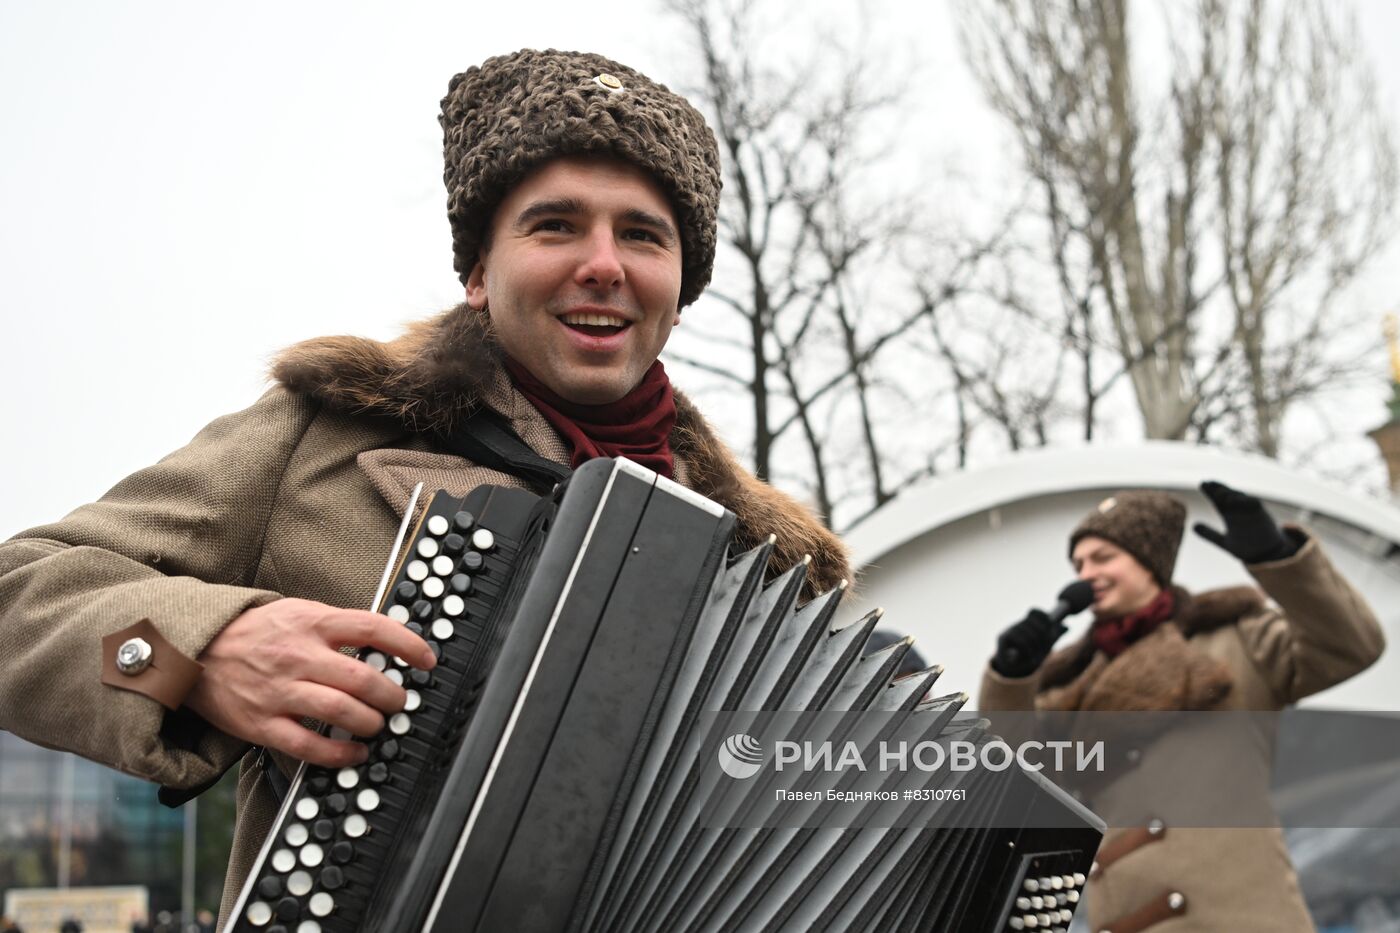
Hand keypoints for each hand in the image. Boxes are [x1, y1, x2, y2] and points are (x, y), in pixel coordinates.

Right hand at [185, 598, 435, 767]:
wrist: (194, 651)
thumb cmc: (254, 632)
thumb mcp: (297, 612)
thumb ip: (336, 626)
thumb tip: (384, 643)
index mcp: (311, 622)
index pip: (372, 628)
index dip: (408, 644)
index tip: (428, 660)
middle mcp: (298, 656)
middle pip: (362, 678)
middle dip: (392, 695)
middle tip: (400, 702)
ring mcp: (279, 691)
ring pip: (341, 712)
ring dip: (370, 723)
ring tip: (379, 724)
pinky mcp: (263, 723)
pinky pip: (308, 745)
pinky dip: (339, 754)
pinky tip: (355, 753)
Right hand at [992, 609, 1066, 677]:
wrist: (1013, 671)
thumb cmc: (1029, 657)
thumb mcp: (1044, 647)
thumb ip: (1054, 636)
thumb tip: (1067, 626)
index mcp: (1027, 624)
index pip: (1035, 612)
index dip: (1044, 618)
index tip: (1050, 629)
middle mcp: (1017, 624)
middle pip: (1034, 623)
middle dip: (1042, 637)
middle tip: (1043, 650)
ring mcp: (1010, 630)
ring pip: (1029, 633)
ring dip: (1035, 647)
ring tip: (1036, 657)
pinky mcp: (1003, 638)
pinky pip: (1020, 640)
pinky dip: (1028, 650)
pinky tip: (1030, 658)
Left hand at [1192, 480, 1296, 563]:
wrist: (1267, 557)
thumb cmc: (1247, 548)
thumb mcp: (1224, 542)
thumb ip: (1209, 534)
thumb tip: (1193, 526)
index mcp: (1231, 515)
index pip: (1219, 500)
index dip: (1211, 492)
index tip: (1203, 484)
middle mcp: (1240, 511)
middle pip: (1228, 495)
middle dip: (1219, 489)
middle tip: (1207, 483)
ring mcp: (1251, 512)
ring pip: (1240, 498)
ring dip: (1229, 493)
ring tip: (1218, 493)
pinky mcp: (1262, 516)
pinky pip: (1254, 504)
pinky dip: (1244, 501)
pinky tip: (1233, 499)